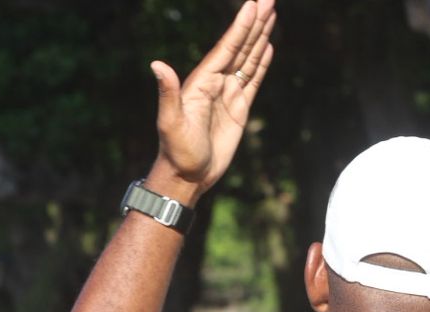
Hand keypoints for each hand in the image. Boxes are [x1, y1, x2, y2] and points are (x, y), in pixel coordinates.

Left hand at [149, 0, 275, 199]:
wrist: (187, 176)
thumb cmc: (176, 152)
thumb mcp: (170, 122)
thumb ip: (168, 93)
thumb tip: (157, 65)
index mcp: (201, 82)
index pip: (225, 49)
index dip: (240, 28)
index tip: (253, 5)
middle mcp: (215, 84)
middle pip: (239, 47)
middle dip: (254, 24)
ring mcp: (227, 95)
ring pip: (248, 59)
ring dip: (260, 37)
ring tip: (271, 15)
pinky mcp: (238, 109)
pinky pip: (252, 80)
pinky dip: (261, 63)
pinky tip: (268, 47)